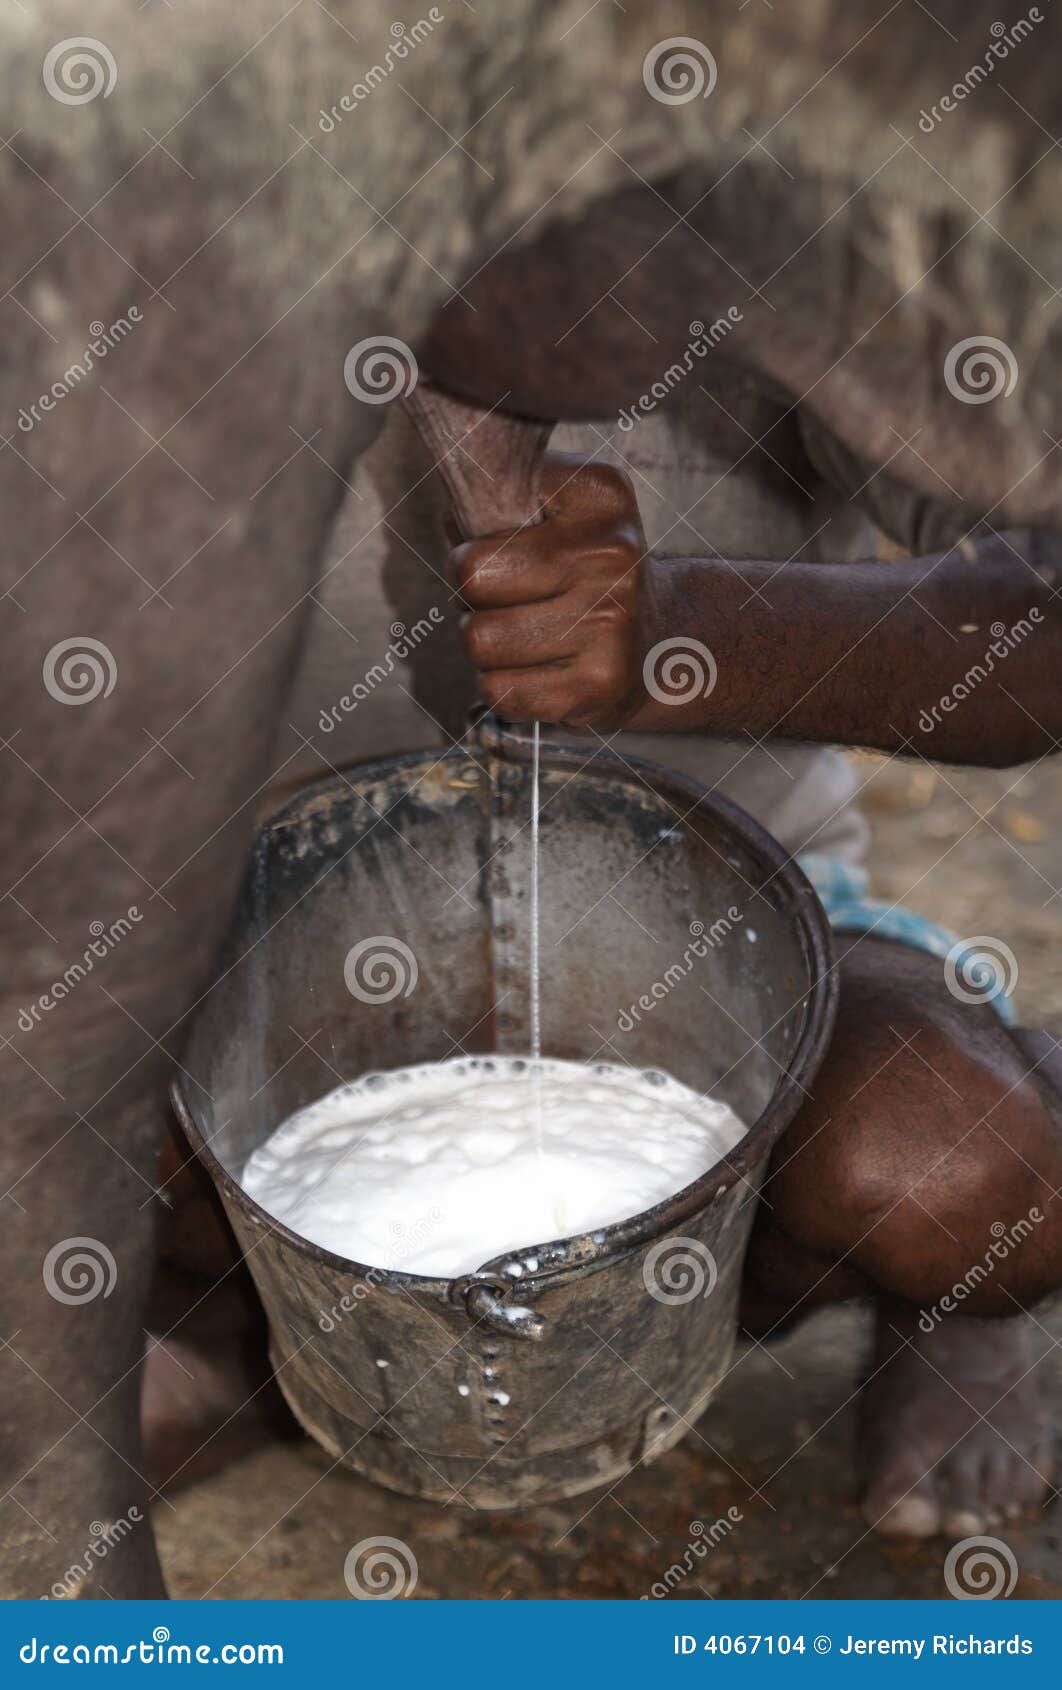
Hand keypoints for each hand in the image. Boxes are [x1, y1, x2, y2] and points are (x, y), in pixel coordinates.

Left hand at [453, 454, 646, 730]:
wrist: (661, 646)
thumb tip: (453, 524)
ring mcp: (611, 621)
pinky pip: (498, 691)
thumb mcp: (559, 514)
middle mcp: (612, 553)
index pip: (483, 508)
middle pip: (472, 577)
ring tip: (525, 639)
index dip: (476, 539)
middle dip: (473, 597)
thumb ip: (498, 503)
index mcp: (600, 494)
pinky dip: (503, 688)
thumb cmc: (585, 576)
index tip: (509, 551)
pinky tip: (540, 673)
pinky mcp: (600, 683)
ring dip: (487, 648)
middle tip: (509, 604)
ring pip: (478, 640)